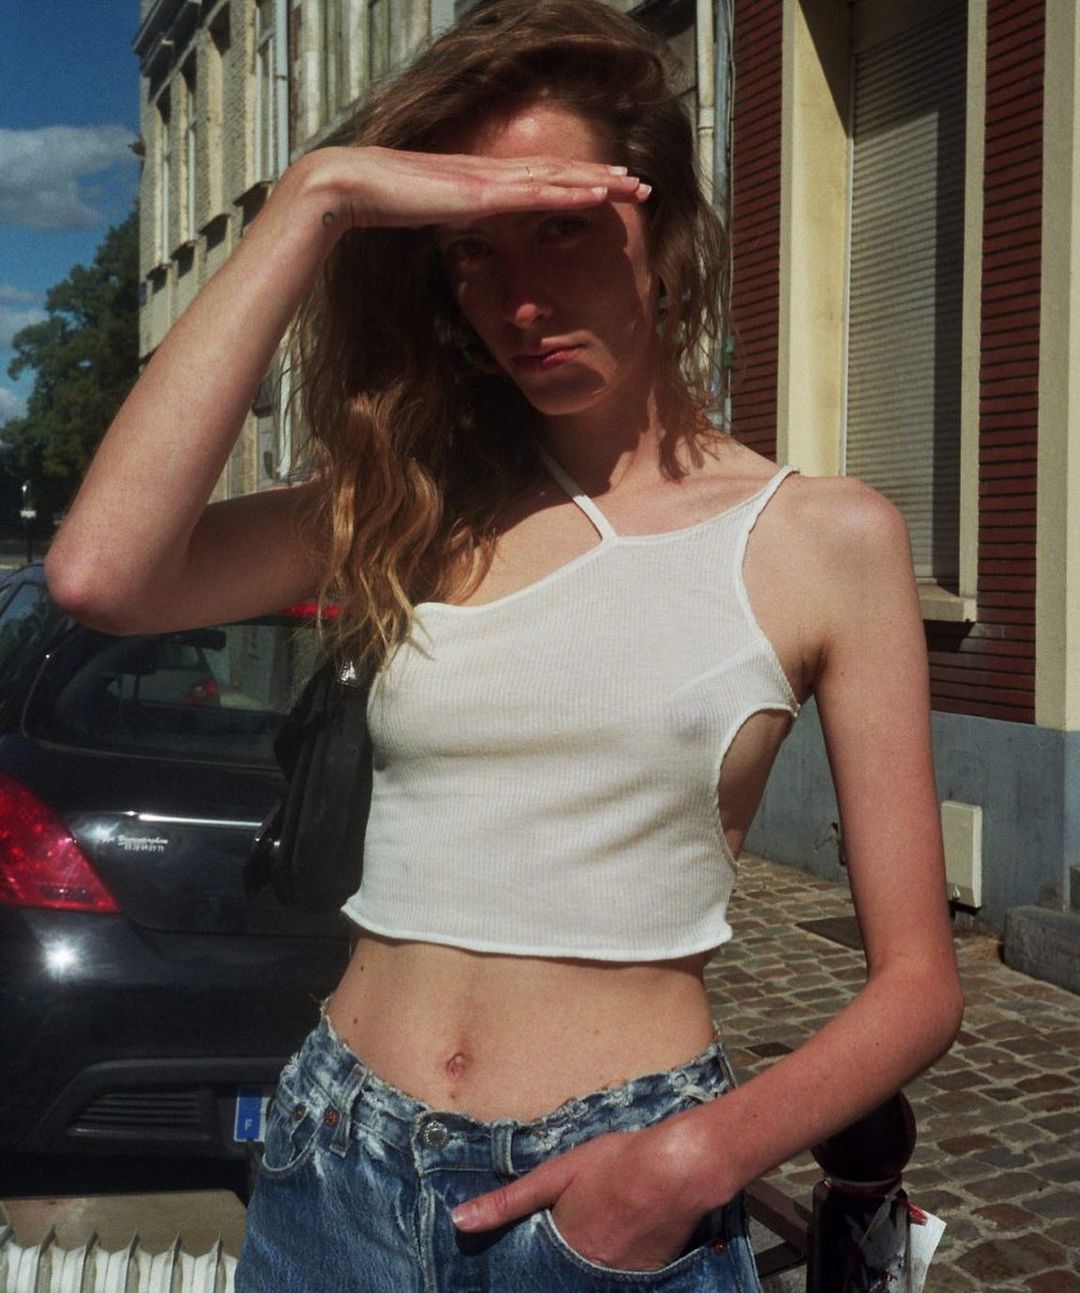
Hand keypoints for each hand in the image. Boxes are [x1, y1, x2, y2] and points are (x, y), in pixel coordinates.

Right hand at [288, 145, 651, 234]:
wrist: (348, 187)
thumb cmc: (376, 206)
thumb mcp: (424, 219)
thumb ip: (448, 224)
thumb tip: (460, 237)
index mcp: (479, 181)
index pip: (537, 180)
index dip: (575, 182)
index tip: (606, 189)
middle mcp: (490, 173)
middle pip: (558, 173)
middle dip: (602, 178)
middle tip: (640, 184)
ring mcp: (489, 179)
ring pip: (559, 177)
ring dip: (601, 181)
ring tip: (635, 185)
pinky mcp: (483, 192)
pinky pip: (538, 192)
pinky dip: (573, 190)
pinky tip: (602, 192)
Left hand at [452, 1119, 715, 1272]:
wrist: (676, 1170)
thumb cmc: (616, 1163)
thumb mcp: (557, 1173)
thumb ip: (508, 1201)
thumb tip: (459, 1220)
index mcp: (560, 1246)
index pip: (534, 1262)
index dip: (531, 1253)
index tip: (523, 1253)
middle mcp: (586, 1270)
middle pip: (564, 1271)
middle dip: (560, 1259)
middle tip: (577, 1229)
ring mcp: (619, 1277)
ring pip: (592, 1275)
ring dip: (589, 1260)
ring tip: (599, 1232)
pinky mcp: (648, 1275)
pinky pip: (621, 1277)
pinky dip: (617, 1259)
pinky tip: (625, 1236)